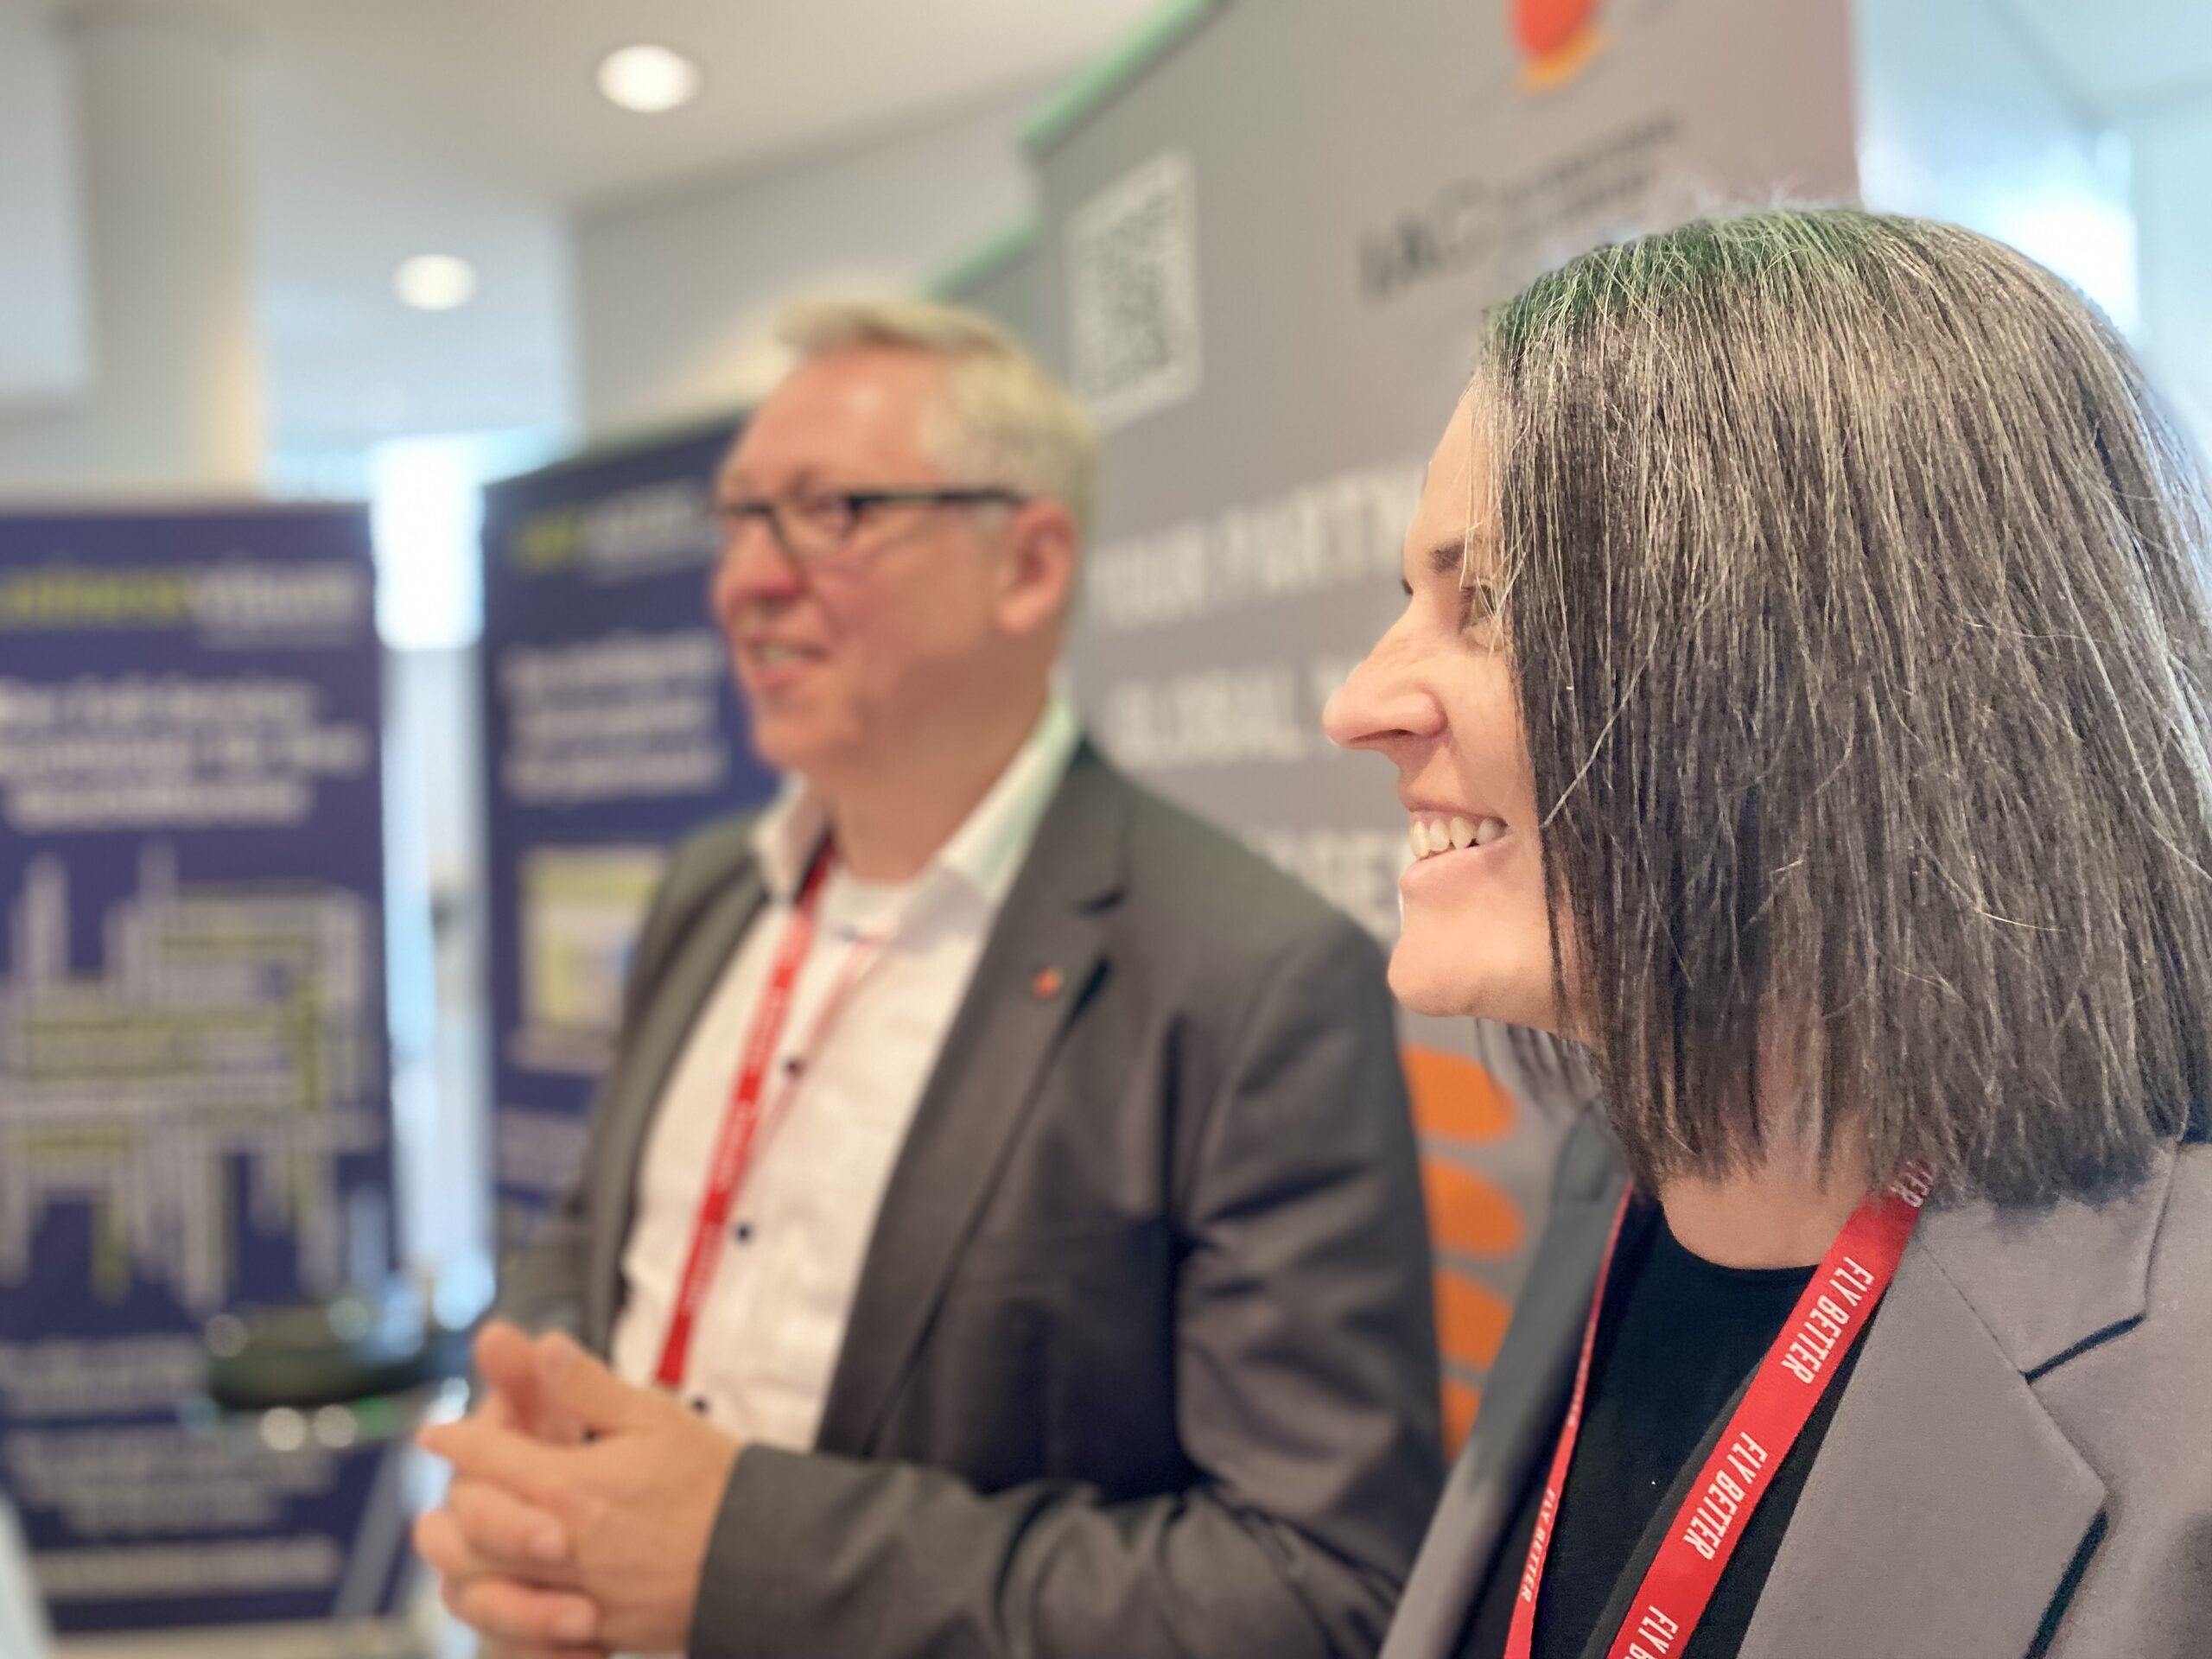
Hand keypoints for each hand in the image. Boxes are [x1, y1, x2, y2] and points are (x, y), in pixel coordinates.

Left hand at [416, 1322, 742, 1655]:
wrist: (765, 1560)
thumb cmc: (715, 1482)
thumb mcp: (656, 1418)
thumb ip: (590, 1387)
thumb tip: (543, 1346)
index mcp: (568, 1486)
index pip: (487, 1458)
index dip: (456, 1440)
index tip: (434, 1432)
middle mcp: (558, 1545)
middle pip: (470, 1526)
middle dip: (454, 1499)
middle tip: (453, 1483)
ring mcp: (574, 1593)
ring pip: (484, 1584)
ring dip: (463, 1559)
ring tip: (461, 1541)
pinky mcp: (596, 1628)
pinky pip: (523, 1629)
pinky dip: (504, 1609)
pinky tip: (509, 1592)